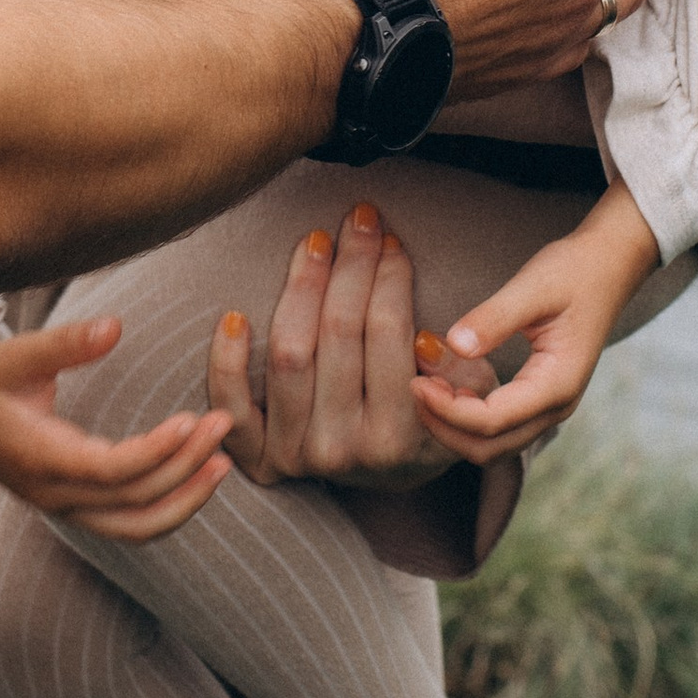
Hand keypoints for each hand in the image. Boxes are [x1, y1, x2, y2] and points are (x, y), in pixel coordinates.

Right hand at [0, 316, 229, 539]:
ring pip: (133, 527)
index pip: (111, 471)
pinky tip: (196, 474)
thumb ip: (64, 343)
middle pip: (132, 501)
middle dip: (185, 468)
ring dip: (183, 500)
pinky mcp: (71, 503)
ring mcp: (62, 505)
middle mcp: (52, 493)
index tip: (194, 419)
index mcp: (39, 458)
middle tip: (224, 424)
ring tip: (225, 464)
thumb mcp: (14, 354)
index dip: (157, 451)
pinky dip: (165, 507)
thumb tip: (114, 326)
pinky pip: (126, 521)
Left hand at [210, 199, 453, 487]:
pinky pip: (234, 409)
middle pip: (338, 334)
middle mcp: (343, 450)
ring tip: (316, 242)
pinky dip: (226, 363)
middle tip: (359, 220)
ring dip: (301, 287)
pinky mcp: (262, 457)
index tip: (392, 241)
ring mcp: (297, 455)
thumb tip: (425, 338)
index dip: (389, 277)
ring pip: (290, 354)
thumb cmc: (432, 421)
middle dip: (351, 265)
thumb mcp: (470, 402)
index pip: (389, 334)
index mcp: (397, 439)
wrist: (391, 476)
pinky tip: (234, 316)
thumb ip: (463, 374)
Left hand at [412, 182, 661, 466]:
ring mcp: (551, 406)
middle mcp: (557, 406)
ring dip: (455, 425)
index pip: (492, 420)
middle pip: (491, 448)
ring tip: (424, 385)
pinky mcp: (541, 397)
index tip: (414, 382)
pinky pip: (500, 426)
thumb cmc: (574, 270)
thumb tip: (454, 345)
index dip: (447, 410)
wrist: (610, 263)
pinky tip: (446, 383)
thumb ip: (495, 318)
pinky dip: (468, 416)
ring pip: (494, 444)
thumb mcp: (533, 286)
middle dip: (445, 427)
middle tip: (412, 387)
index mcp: (557, 384)